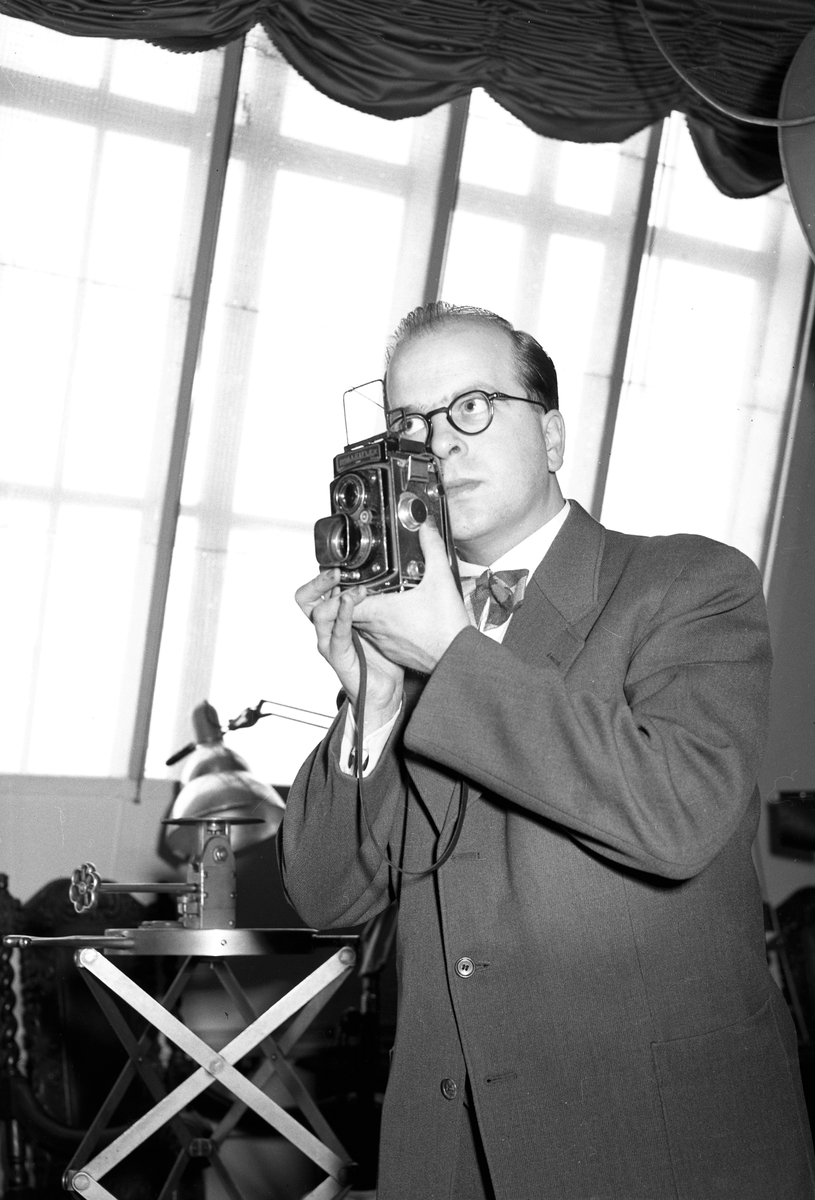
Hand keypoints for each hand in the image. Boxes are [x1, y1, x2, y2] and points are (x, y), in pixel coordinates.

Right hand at [295, 568, 403, 729]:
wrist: (384, 691)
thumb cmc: (382, 657)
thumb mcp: (381, 621)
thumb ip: (380, 601)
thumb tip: (396, 575)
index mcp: (335, 616)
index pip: (317, 589)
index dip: (324, 573)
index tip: (343, 562)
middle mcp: (327, 627)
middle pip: (305, 598)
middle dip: (319, 581)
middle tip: (336, 571)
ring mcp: (329, 641)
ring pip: (318, 613)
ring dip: (337, 597)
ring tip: (355, 590)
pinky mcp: (337, 656)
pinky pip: (335, 634)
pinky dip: (342, 616)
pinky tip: (351, 604)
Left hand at [351, 522, 469, 673]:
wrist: (457, 658)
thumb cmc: (446, 628)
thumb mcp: (441, 579)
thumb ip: (432, 549)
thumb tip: (426, 529)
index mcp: (379, 612)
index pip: (340, 602)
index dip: (340, 589)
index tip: (351, 578)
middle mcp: (375, 629)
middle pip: (347, 611)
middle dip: (351, 595)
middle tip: (361, 581)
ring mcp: (382, 641)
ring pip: (360, 623)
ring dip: (364, 609)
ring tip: (376, 593)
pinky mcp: (392, 650)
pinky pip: (375, 635)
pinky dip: (377, 623)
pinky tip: (392, 613)